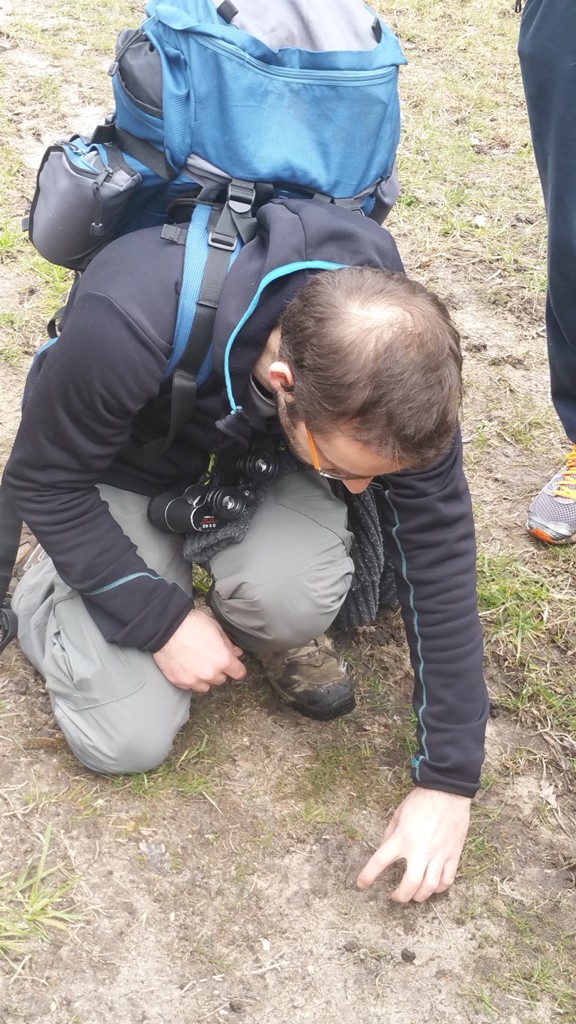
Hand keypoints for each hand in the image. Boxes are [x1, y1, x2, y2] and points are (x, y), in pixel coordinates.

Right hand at [153, 609, 245, 692]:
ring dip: (204, 678)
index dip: (237, 668)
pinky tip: (185, 666)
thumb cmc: (192, 624)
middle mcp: (210, 673)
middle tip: (209, 658)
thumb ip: (228, 644)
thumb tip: (236, 653)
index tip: (234, 666)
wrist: (166, 627)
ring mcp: (194, 679)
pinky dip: (189, 679)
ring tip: (197, 664)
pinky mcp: (179, 681)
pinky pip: (189, 686)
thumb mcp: (216, 628)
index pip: (239, 673)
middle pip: (221, 679)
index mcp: (223, 660)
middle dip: (218, 670)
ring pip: (205, 686)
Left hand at [356, 787, 470, 902]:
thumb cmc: (421, 801)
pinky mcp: (453, 854)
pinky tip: (433, 887)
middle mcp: (420, 850)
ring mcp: (438, 854)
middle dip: (401, 896)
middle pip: (409, 885)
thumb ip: (390, 834)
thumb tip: (385, 849)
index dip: (368, 876)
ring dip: (420, 896)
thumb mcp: (398, 814)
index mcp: (402, 838)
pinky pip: (447, 880)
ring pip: (430, 887)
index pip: (379, 862)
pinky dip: (439, 888)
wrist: (447, 792)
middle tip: (395, 897)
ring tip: (414, 895)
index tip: (362, 885)